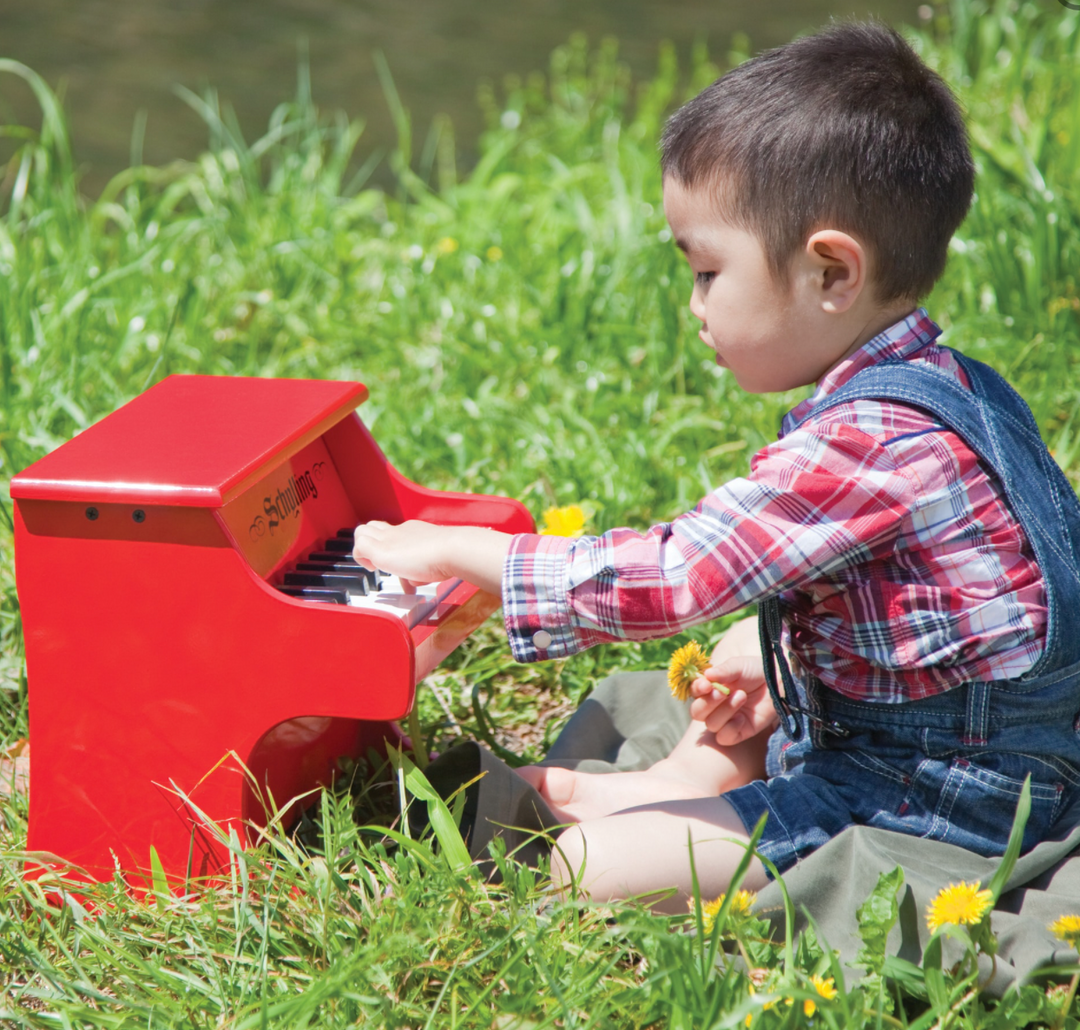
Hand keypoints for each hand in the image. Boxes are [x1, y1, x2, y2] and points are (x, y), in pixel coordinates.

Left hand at [351, 520, 511, 596]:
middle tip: (381, 563)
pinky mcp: (381, 549)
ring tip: (375, 566)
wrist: (455, 548)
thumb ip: (430, 569)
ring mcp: (389, 538)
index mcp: (416, 531)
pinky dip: (361, 558)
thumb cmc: (454, 557)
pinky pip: (359, 547)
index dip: (391, 546)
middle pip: (373, 526)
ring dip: (364, 551)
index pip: (395, 533)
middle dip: (372, 544)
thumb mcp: (441, 562)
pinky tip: (373, 568)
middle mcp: (400, 530)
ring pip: (362, 532)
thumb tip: (422, 582)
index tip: (399, 563)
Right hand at [687, 656, 777, 746]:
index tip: (706, 684)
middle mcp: (714, 706)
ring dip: (725, 711)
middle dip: (708, 703)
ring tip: (742, 696)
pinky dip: (730, 728)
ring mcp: (726, 720)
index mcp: (710, 688)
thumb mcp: (738, 666)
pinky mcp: (739, 732)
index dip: (697, 690)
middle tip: (722, 692)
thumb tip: (706, 674)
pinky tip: (742, 718)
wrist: (778, 681)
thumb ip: (723, 670)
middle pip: (697, 712)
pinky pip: (724, 738)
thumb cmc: (755, 671)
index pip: (695, 692)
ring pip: (711, 724)